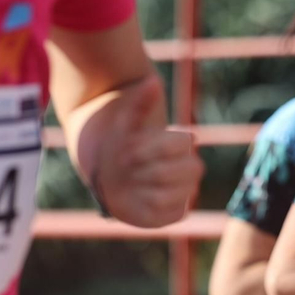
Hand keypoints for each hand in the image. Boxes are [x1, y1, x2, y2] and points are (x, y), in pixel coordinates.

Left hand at [93, 80, 202, 227]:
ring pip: (177, 191)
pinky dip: (151, 206)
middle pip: (184, 169)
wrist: (105, 173)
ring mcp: (185, 191)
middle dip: (149, 169)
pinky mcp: (176, 213)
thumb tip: (153, 80)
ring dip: (147, 186)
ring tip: (130, 182)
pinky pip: (171, 213)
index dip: (150, 148)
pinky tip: (136, 198)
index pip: (181, 144)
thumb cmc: (117, 144)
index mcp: (182, 143)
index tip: (126, 150)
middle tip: (126, 168)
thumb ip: (139, 103)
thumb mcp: (124, 122)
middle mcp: (190, 167)